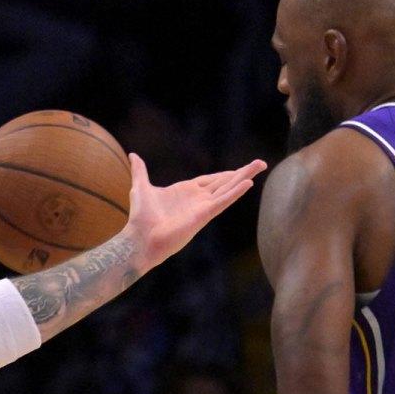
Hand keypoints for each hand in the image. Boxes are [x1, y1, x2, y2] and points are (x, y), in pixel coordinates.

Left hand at [125, 153, 266, 270]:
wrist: (140, 238)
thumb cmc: (140, 217)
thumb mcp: (140, 187)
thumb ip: (140, 171)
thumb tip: (133, 155)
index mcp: (186, 192)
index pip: (210, 180)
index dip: (225, 174)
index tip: (240, 169)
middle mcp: (197, 199)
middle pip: (225, 182)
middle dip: (242, 172)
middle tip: (261, 163)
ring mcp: (202, 207)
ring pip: (228, 188)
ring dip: (245, 176)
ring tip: (261, 165)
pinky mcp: (204, 215)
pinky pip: (223, 201)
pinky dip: (235, 192)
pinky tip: (248, 183)